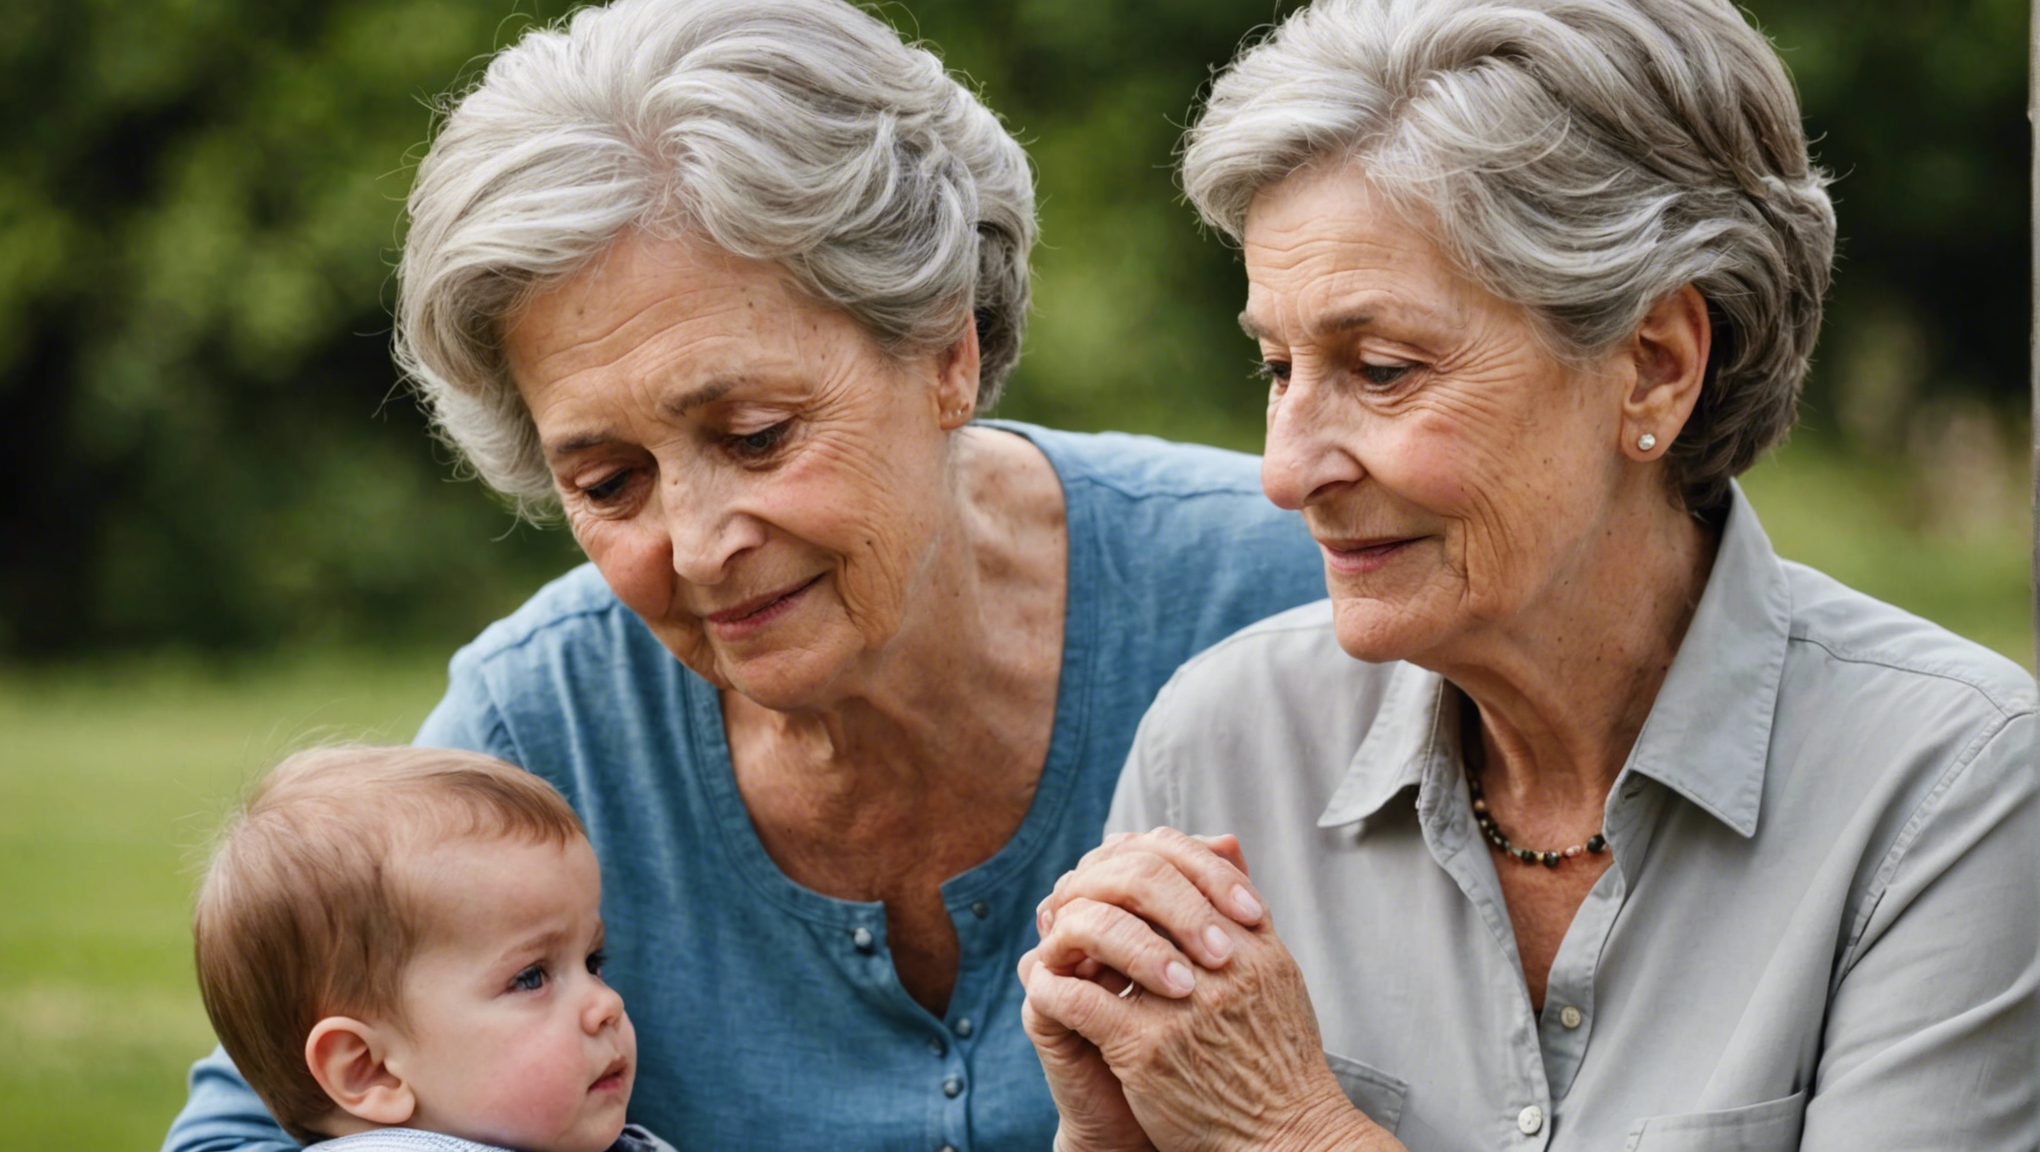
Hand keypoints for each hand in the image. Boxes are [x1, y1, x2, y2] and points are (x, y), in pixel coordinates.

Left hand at [1024, 831, 1399, 1151]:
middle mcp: (1222, 964)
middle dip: (1097, 884)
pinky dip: (1055, 987)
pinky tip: (1047, 988)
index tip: (1110, 881)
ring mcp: (1184, 1005)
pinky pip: (1080, 998)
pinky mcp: (1148, 1048)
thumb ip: (1245, 922)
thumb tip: (1222, 855)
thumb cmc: (1277, 1064)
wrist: (1287, 1138)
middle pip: (1143, 884)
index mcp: (1253, 943)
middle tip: (1072, 900)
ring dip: (1070, 930)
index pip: (1188, 864)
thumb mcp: (1276, 979)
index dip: (1138, 864)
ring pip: (1104, 930)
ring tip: (1056, 942)